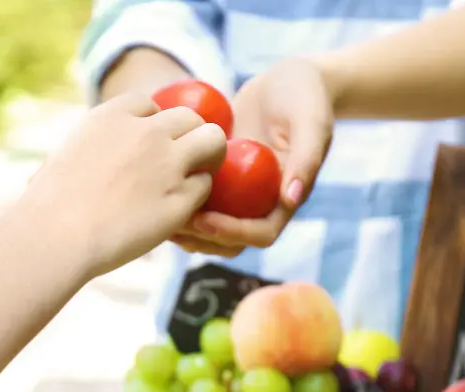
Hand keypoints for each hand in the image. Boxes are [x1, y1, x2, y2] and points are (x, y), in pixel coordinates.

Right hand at [24, 93, 226, 276]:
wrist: (58, 235)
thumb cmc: (49, 205)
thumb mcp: (65, 155)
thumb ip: (89, 147)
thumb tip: (80, 158)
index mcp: (113, 116)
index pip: (149, 104)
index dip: (152, 125)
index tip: (146, 146)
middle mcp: (147, 132)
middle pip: (190, 117)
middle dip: (189, 136)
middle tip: (183, 160)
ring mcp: (168, 164)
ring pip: (213, 142)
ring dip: (208, 158)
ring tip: (195, 178)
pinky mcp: (180, 199)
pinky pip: (204, 186)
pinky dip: (196, 197)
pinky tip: (179, 210)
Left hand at [173, 58, 333, 255]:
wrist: (288, 78)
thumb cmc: (305, 96)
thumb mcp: (311, 121)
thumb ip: (307, 157)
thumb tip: (290, 199)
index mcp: (284, 198)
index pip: (261, 234)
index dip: (233, 234)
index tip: (205, 220)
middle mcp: (259, 201)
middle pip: (230, 240)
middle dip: (202, 238)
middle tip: (173, 222)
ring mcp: (237, 191)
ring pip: (209, 224)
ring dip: (185, 226)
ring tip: (156, 210)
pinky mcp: (219, 174)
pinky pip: (196, 195)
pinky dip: (177, 196)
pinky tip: (153, 185)